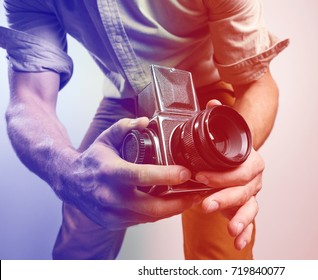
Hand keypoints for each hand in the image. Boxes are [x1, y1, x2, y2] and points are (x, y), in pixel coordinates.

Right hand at [57, 117, 198, 230]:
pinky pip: (144, 220)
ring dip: (174, 208)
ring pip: (151, 216)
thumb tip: (145, 120)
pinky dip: (160, 212)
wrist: (70, 183)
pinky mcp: (115, 223)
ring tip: (192, 197)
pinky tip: (173, 203)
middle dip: (180, 201)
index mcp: (110, 173)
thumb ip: (124, 126)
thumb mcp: (106, 138)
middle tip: (199, 191)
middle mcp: (111, 197)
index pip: (141, 176)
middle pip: (152, 206)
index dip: (166, 175)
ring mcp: (113, 214)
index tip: (186, 172)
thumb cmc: (92, 160)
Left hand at [195, 100, 264, 249]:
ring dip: (240, 218)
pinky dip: (246, 233)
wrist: (240, 162)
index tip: (202, 177)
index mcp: (251, 160)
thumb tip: (213, 103)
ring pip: (250, 207)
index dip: (223, 175)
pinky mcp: (246, 208)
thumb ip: (218, 119)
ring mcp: (252, 195)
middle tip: (206, 204)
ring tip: (231, 229)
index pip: (241, 169)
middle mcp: (254, 178)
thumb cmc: (229, 152)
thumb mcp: (223, 135)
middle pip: (245, 190)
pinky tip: (239, 242)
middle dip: (225, 198)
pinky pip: (250, 222)